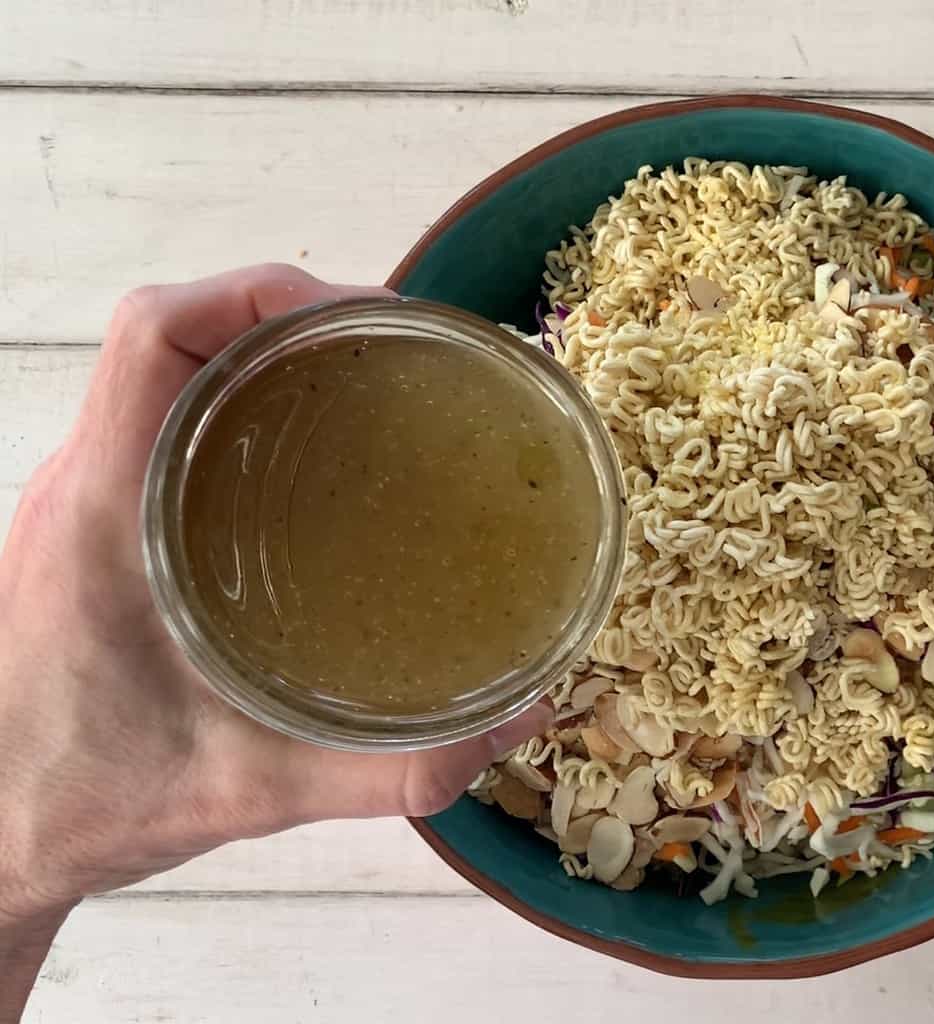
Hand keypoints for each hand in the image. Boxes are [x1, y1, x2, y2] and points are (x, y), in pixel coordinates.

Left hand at [0, 266, 547, 995]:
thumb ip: (396, 768)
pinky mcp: (93, 525)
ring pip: (171, 374)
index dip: (259, 293)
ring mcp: (83, 498)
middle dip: (295, 317)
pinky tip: (316, 464)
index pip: (155, 332)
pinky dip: (242, 408)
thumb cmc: (90, 800)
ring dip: (267, 359)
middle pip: (180, 333)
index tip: (367, 320)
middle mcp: (86, 482)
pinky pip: (166, 420)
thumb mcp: (255, 790)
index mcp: (107, 508)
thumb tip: (522, 718)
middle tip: (403, 359)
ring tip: (374, 393)